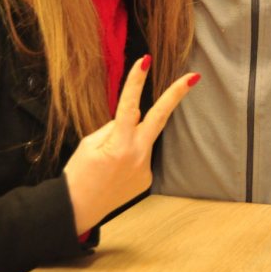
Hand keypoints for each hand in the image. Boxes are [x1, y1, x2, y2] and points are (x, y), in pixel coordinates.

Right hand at [63, 56, 198, 233]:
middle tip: (194, 77)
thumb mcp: (90, 144)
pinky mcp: (146, 179)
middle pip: (160, 118)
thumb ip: (114, 127)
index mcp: (119, 145)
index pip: (130, 106)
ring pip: (143, 138)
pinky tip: (113, 172)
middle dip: (176, 95)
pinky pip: (140, 155)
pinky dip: (128, 155)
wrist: (76, 210)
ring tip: (106, 160)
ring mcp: (145, 169)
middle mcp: (137, 156)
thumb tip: (134, 117)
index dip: (137, 81)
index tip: (145, 61)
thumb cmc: (78, 175)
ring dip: (131, 137)